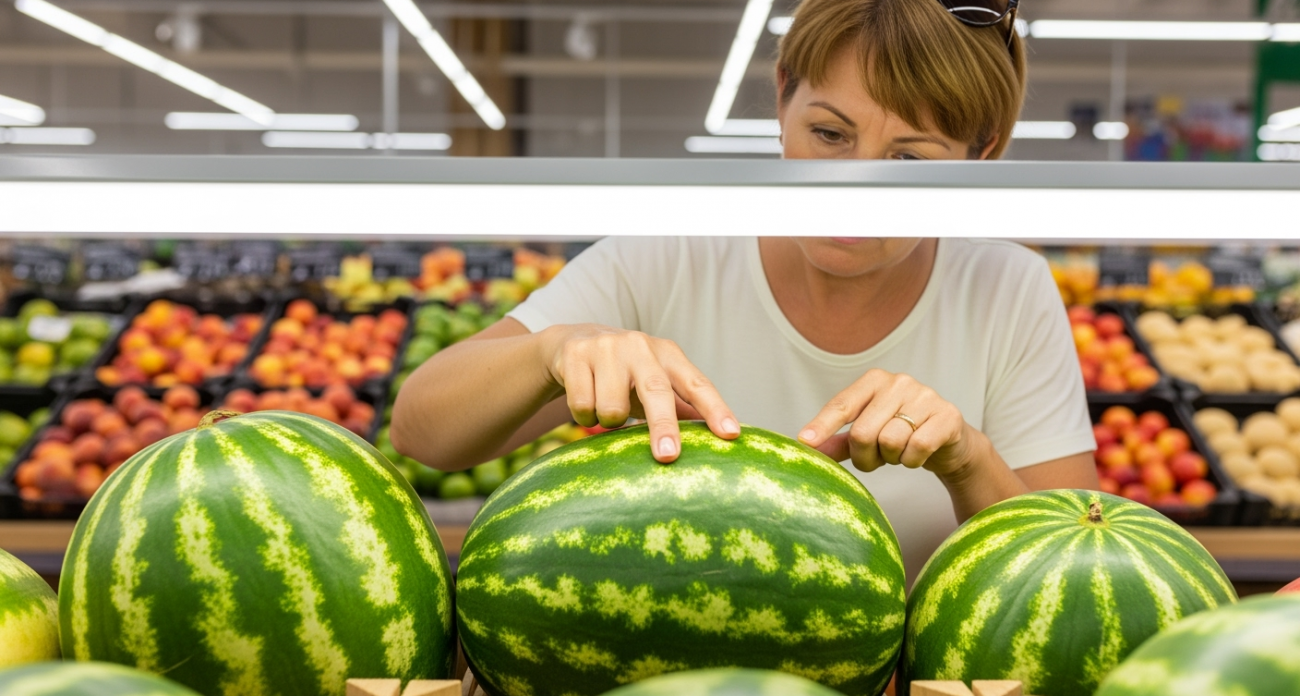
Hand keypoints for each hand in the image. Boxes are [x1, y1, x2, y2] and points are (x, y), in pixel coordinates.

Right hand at [540, 324, 739, 461]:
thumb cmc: (627, 372)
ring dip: (608, 421)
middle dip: (663, 426)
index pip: (697, 384)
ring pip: (612, 409)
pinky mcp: (576, 355)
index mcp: (668, 355)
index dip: (715, 409)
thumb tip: (720, 436)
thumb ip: (684, 405)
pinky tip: (584, 399)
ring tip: (606, 407)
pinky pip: (582, 406)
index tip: (731, 434)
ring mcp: (607, 348)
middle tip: (668, 456)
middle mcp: (640, 346)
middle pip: (656, 392)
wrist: (574, 342)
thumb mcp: (656, 381)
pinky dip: (583, 415)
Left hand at [798, 369, 974, 478]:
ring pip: (889, 442)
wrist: (949, 442)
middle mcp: (898, 382)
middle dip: (864, 456)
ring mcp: (924, 396)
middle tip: (876, 459)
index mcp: (874, 381)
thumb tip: (806, 448)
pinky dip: (912, 461)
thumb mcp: (868, 436)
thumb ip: (839, 441)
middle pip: (862, 432)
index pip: (842, 405)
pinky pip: (916, 448)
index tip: (805, 442)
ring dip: (891, 459)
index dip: (822, 426)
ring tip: (900, 452)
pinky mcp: (947, 415)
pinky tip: (918, 454)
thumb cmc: (901, 434)